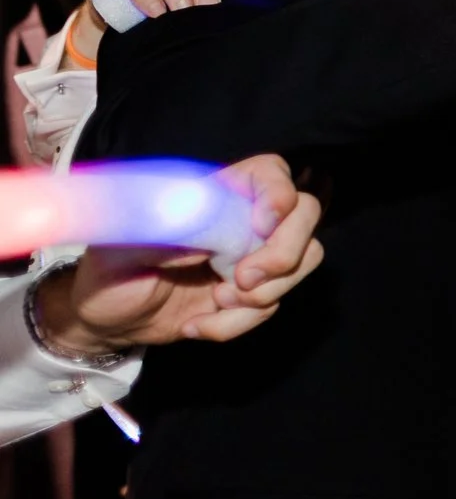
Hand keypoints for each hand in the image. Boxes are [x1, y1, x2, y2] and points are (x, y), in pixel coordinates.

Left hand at [37, 154, 323, 354]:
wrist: (108, 322)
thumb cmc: (108, 273)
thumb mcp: (121, 247)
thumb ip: (162, 230)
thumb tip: (204, 232)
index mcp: (215, 193)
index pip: (271, 173)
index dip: (279, 193)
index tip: (259, 226)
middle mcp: (244, 219)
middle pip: (305, 215)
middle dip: (284, 254)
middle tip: (243, 280)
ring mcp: (254, 255)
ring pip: (303, 261)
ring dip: (265, 293)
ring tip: (215, 304)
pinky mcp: (254, 293)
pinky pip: (274, 305)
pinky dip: (236, 323)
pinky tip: (197, 326)